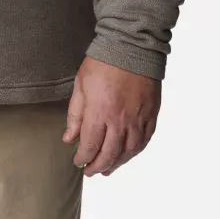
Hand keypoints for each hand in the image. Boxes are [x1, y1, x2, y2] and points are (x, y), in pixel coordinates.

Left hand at [62, 56, 160, 176]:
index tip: (77, 161)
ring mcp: (138, 119)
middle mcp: (120, 120)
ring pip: (129, 152)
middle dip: (98, 166)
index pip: (90, 145)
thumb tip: (69, 138)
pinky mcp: (151, 115)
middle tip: (90, 171)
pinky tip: (127, 155)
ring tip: (107, 169)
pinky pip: (144, 141)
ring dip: (117, 164)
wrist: (131, 47)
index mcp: (100, 111)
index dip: (83, 157)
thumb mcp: (81, 85)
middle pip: (110, 154)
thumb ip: (75, 114)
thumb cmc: (102, 62)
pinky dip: (134, 152)